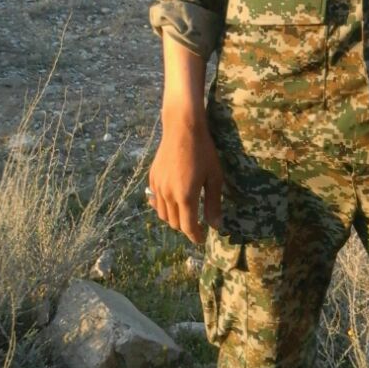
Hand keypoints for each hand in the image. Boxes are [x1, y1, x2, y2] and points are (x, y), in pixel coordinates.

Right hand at [146, 115, 223, 245]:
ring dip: (174, 218)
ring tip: (185, 213)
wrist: (182, 128)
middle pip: (174, 223)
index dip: (195, 236)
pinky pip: (155, 200)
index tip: (202, 239)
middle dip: (186, 227)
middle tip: (197, 223)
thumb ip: (213, 203)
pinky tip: (172, 200)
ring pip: (162, 214)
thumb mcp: (214, 177)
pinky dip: (163, 206)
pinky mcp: (152, 178)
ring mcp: (157, 186)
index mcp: (185, 196)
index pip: (188, 227)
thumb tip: (216, 225)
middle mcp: (168, 195)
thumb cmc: (203, 151)